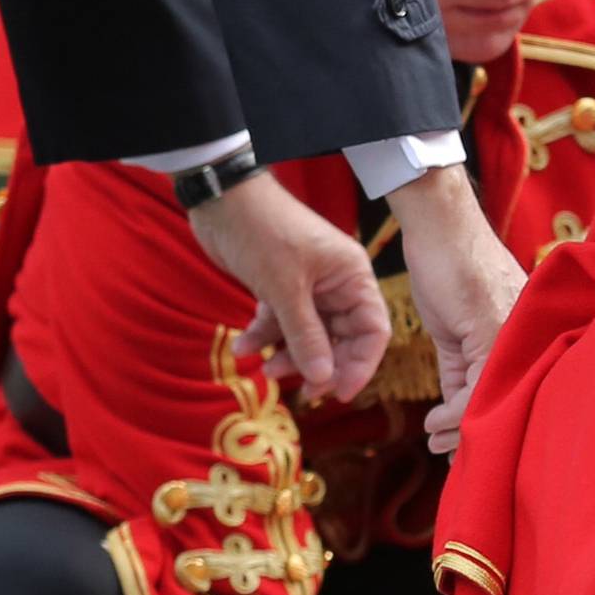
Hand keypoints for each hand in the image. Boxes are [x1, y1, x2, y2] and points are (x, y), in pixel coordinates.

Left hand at [188, 167, 390, 402]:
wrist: (222, 200)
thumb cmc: (263, 232)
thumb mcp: (285, 289)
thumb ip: (305, 335)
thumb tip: (323, 378)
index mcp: (352, 277)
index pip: (372, 330)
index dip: (360, 365)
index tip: (338, 394)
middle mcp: (335, 284)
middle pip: (340, 339)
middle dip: (319, 365)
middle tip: (300, 391)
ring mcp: (307, 287)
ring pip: (308, 336)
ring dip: (287, 355)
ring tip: (264, 369)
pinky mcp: (279, 289)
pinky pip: (279, 324)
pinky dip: (263, 337)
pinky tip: (242, 347)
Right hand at [388, 164, 525, 452]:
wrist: (440, 226)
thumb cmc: (450, 271)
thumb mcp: (455, 333)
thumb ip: (460, 373)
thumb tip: (453, 419)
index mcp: (528, 338)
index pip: (516, 394)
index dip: (492, 428)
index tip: (470, 454)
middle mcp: (529, 337)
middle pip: (510, 402)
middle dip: (482, 439)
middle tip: (456, 463)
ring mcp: (512, 334)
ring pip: (492, 401)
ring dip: (461, 430)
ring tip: (440, 443)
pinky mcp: (492, 330)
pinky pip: (476, 388)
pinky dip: (454, 413)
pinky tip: (435, 423)